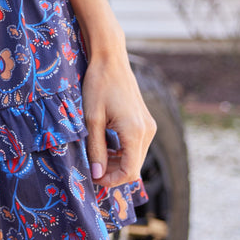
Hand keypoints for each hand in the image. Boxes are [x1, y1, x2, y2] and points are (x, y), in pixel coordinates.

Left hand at [82, 50, 156, 192]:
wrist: (110, 60)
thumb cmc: (98, 85)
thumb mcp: (92, 119)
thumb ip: (96, 149)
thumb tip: (97, 175)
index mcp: (135, 132)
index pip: (129, 172)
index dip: (111, 180)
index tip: (92, 178)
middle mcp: (147, 131)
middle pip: (134, 166)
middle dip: (112, 172)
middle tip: (91, 169)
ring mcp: (149, 126)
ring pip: (135, 156)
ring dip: (117, 162)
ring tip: (95, 157)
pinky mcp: (146, 121)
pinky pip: (136, 145)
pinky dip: (122, 151)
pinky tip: (106, 146)